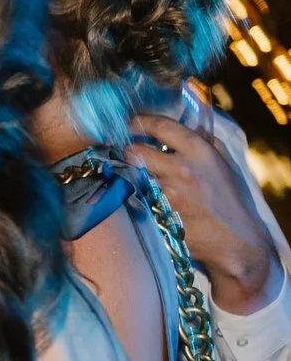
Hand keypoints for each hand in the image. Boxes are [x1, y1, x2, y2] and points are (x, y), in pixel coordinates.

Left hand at [132, 113, 285, 314]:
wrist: (234, 239)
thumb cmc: (228, 199)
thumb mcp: (222, 164)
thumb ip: (204, 143)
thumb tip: (189, 124)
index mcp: (200, 151)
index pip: (161, 127)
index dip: (140, 122)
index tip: (130, 123)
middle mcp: (181, 168)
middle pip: (135, 151)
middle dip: (127, 151)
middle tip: (125, 153)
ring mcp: (167, 192)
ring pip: (132, 176)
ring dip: (129, 175)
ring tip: (134, 177)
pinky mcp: (158, 213)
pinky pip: (137, 198)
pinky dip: (135, 196)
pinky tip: (142, 197)